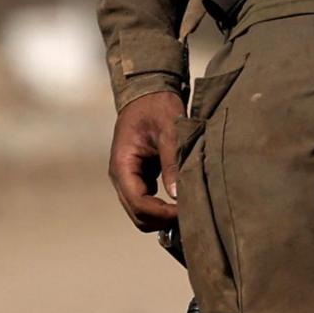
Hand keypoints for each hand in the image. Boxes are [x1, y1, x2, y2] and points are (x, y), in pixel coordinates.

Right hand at [107, 89, 183, 232]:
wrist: (147, 92)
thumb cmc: (157, 107)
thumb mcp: (169, 130)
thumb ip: (172, 161)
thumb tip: (178, 195)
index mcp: (122, 165)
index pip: (139, 204)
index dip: (162, 214)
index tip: (187, 212)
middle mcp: (121, 177)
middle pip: (139, 215)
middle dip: (163, 220)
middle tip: (192, 215)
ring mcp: (128, 179)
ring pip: (142, 213)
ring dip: (163, 217)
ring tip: (189, 210)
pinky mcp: (139, 178)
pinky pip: (148, 203)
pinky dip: (163, 209)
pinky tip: (182, 202)